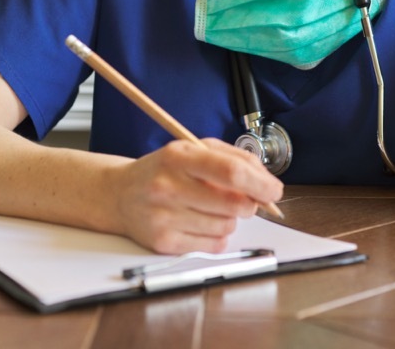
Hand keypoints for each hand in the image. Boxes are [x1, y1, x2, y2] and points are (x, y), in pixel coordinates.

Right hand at [110, 138, 283, 253]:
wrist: (120, 194)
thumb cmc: (165, 169)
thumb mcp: (194, 149)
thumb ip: (234, 159)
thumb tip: (267, 183)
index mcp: (179, 156)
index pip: (231, 172)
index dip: (261, 183)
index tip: (274, 190)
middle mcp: (168, 186)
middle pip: (234, 203)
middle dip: (249, 203)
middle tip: (243, 198)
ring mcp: (164, 216)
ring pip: (227, 226)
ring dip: (230, 218)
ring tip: (210, 207)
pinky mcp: (164, 242)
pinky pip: (214, 245)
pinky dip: (217, 235)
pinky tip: (199, 222)